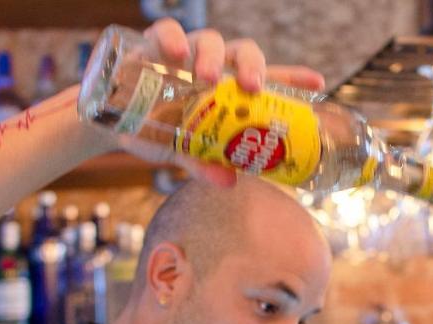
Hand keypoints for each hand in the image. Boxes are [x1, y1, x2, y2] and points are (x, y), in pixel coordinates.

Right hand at [125, 19, 326, 184]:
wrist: (113, 122)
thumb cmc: (158, 132)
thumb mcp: (181, 152)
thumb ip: (204, 163)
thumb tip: (229, 182)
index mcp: (229, 89)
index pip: (268, 77)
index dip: (293, 77)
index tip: (319, 83)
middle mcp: (213, 66)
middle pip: (243, 53)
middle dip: (252, 66)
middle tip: (251, 87)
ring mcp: (186, 53)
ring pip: (210, 41)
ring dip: (213, 56)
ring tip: (209, 77)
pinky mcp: (153, 45)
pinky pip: (166, 32)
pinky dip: (172, 39)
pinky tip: (175, 55)